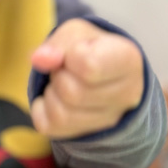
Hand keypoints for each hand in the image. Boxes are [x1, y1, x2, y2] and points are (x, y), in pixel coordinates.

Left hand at [31, 19, 143, 139]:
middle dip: (58, 76)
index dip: (71, 56)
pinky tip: (56, 98)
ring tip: (63, 82)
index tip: (77, 52)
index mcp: (129, 61)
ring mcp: (108, 120)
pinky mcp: (86, 133)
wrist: (99, 70)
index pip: (89, 67)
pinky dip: (42, 109)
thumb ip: (58, 43)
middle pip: (72, 93)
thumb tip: (39, 59)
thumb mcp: (76, 33)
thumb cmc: (90, 47)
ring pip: (61, 115)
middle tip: (66, 69)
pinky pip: (48, 127)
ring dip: (51, 93)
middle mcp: (127, 96)